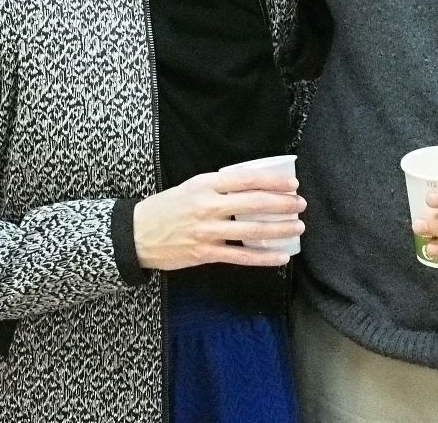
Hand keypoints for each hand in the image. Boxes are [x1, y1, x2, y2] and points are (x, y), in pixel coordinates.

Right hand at [134, 168, 304, 270]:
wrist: (137, 234)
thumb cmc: (167, 208)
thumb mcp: (190, 187)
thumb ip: (218, 186)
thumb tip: (252, 186)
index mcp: (205, 184)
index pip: (246, 179)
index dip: (273, 181)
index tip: (292, 183)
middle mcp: (208, 206)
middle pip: (254, 203)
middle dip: (282, 204)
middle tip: (301, 205)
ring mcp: (207, 232)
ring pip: (252, 230)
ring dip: (279, 229)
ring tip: (297, 227)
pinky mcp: (205, 254)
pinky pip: (241, 256)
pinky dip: (264, 257)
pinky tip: (281, 256)